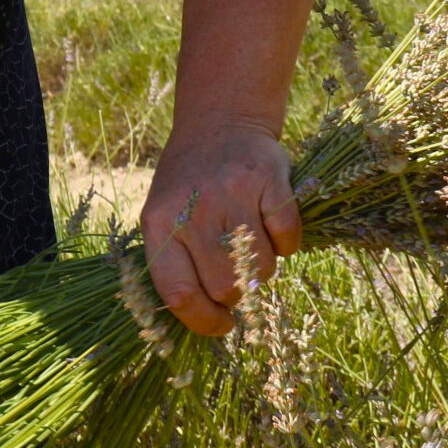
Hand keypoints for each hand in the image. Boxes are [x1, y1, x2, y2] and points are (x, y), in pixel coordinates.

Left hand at [140, 120, 303, 336]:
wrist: (220, 122)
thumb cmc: (188, 185)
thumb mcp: (164, 218)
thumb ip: (177, 267)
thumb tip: (205, 322)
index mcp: (159, 223)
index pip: (179, 293)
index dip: (203, 321)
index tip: (221, 325)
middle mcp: (194, 209)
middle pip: (224, 286)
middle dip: (235, 292)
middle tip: (235, 272)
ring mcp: (233, 192)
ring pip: (260, 268)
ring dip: (261, 267)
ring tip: (251, 244)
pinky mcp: (270, 179)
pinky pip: (288, 238)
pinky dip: (286, 243)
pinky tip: (272, 226)